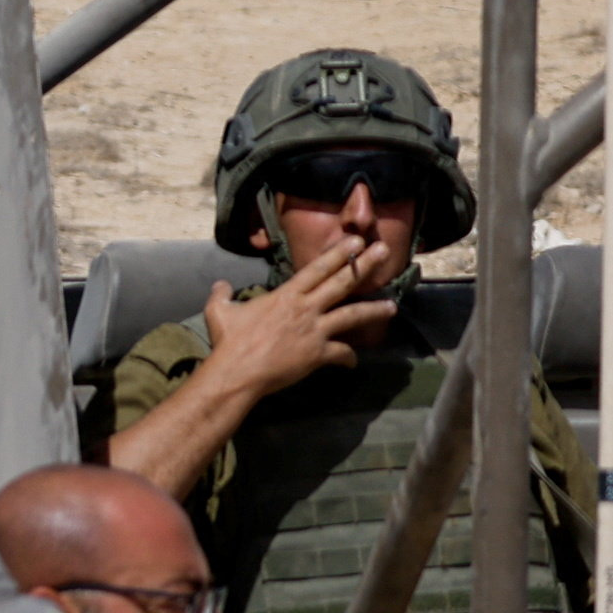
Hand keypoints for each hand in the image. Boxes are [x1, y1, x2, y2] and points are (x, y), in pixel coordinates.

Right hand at [199, 233, 398, 402]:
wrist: (238, 371)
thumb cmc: (229, 340)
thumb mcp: (220, 312)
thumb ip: (221, 294)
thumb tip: (220, 284)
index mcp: (286, 295)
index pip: (317, 269)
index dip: (338, 253)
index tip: (356, 241)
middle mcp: (306, 308)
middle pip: (341, 283)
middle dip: (364, 265)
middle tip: (383, 251)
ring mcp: (315, 331)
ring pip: (352, 316)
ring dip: (374, 310)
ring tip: (392, 307)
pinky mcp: (318, 353)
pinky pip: (341, 353)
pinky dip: (349, 357)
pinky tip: (353, 361)